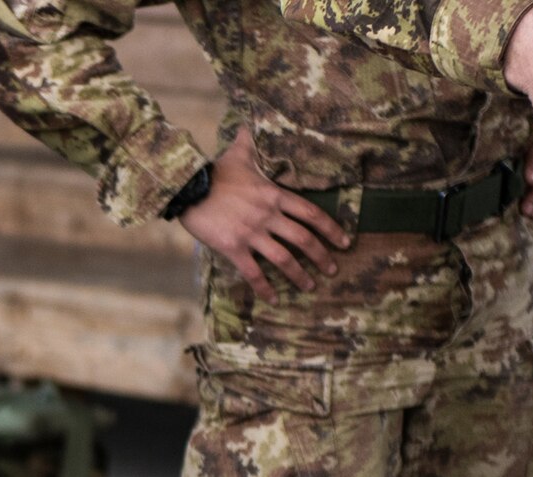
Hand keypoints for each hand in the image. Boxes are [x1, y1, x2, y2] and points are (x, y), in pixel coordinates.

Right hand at [178, 127, 352, 301]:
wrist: (188, 189)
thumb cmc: (214, 172)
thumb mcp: (239, 153)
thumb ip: (250, 141)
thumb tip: (250, 122)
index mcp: (275, 195)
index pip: (311, 213)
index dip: (331, 229)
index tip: (344, 242)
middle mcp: (268, 216)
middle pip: (303, 239)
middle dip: (321, 256)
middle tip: (332, 269)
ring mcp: (251, 233)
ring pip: (283, 258)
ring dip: (299, 274)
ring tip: (309, 285)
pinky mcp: (233, 248)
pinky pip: (253, 271)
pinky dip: (264, 287)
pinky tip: (273, 298)